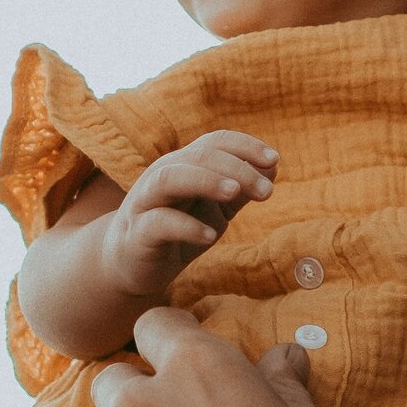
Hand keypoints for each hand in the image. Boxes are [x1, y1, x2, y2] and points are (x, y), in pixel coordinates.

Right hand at [103, 131, 277, 304]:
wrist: (131, 264)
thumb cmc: (177, 230)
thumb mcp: (215, 209)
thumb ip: (240, 189)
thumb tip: (273, 167)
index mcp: (183, 165)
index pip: (214, 142)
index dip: (245, 146)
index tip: (275, 160)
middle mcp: (162, 175)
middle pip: (198, 157)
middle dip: (236, 169)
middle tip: (267, 191)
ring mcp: (146, 203)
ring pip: (170, 178)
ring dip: (205, 181)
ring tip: (234, 193)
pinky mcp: (137, 234)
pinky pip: (158, 222)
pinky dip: (186, 226)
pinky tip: (210, 236)